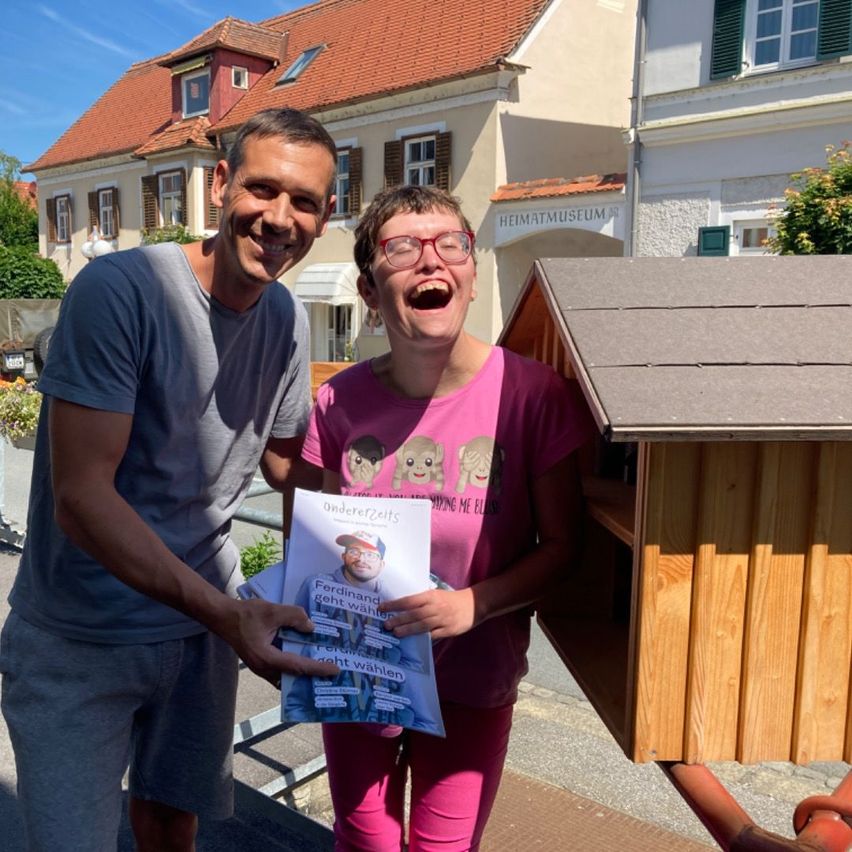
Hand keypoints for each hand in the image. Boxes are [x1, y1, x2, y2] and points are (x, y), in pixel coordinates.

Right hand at [221, 599, 338, 686]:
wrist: (223, 617)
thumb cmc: (246, 614)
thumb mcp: (273, 610)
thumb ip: (294, 616)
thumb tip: (310, 627)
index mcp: (267, 658)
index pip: (298, 666)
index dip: (318, 668)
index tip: (335, 670)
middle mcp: (264, 669)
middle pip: (294, 676)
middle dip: (313, 676)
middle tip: (333, 675)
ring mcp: (261, 668)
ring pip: (286, 676)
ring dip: (303, 674)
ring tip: (321, 669)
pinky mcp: (260, 664)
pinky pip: (280, 671)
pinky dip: (293, 668)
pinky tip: (303, 660)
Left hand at [379, 588, 476, 639]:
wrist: (474, 604)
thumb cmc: (451, 599)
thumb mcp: (436, 595)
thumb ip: (422, 602)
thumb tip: (402, 610)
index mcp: (431, 596)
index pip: (409, 600)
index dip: (395, 604)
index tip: (381, 608)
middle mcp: (436, 607)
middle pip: (414, 614)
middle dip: (399, 619)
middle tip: (385, 624)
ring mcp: (443, 619)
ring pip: (422, 625)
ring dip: (408, 629)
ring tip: (396, 633)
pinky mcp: (449, 630)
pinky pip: (434, 636)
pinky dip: (423, 639)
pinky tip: (414, 642)